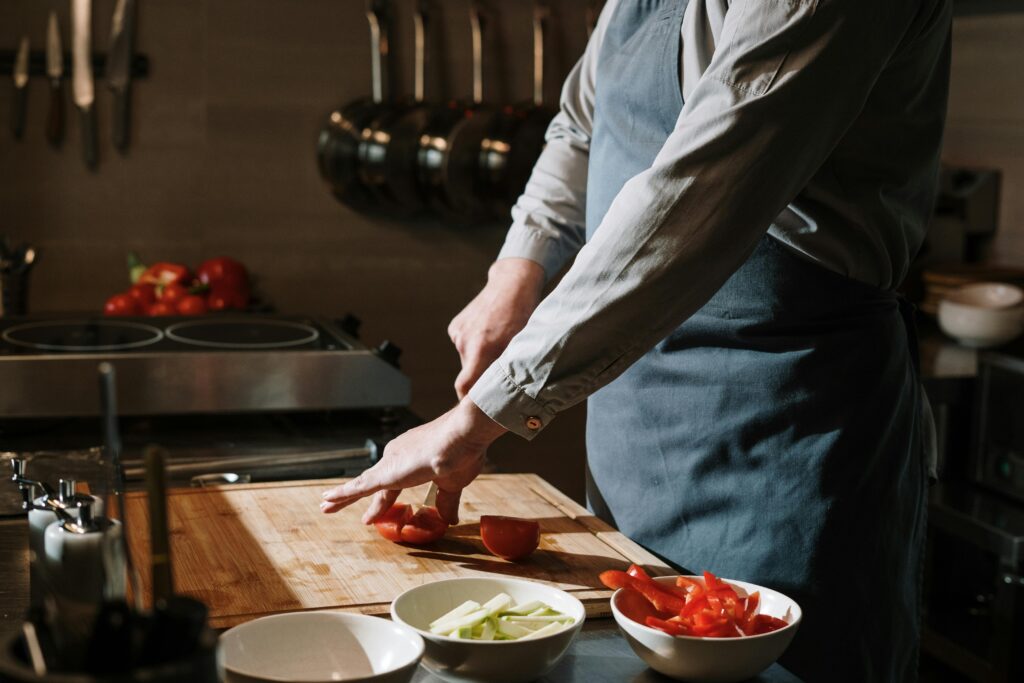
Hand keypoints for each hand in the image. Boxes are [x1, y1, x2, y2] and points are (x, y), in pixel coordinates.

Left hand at [320, 399, 507, 524]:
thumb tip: (449, 520)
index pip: (394, 483)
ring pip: (362, 483)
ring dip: (343, 496)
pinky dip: (343, 493)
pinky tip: (328, 499)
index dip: (385, 500)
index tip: (375, 510)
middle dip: (357, 494)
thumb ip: (446, 502)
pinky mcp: (386, 473)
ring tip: (325, 505)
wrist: (462, 436)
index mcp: (412, 458)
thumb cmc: (462, 453)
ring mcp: (390, 463)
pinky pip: (359, 486)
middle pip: (373, 482)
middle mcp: (397, 456)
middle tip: (336, 502)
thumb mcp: (453, 484)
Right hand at [448, 258, 544, 398]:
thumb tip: (513, 397)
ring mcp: (458, 333)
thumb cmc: (524, 315)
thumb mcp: (522, 345)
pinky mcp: (455, 326)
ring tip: (498, 347)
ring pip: (468, 359)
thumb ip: (511, 370)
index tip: (479, 406)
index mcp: (482, 349)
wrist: (512, 283)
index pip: (464, 388)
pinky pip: (465, 345)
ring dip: (480, 359)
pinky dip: (476, 346)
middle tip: (498, 376)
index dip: (469, 401)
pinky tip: (490, 334)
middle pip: (468, 374)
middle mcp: (466, 342)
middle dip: (481, 378)